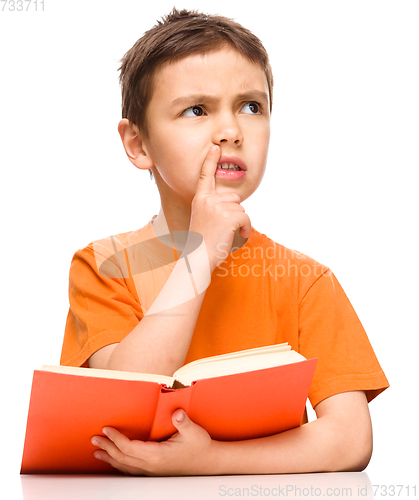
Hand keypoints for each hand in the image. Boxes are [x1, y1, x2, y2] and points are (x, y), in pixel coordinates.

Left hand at [91, 409, 217, 475]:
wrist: (209, 462)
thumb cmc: (201, 446)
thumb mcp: (194, 432)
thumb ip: (184, 422)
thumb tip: (177, 414)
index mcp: (158, 456)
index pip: (130, 447)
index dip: (116, 439)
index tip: (106, 429)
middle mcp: (152, 466)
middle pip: (123, 458)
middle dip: (107, 448)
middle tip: (94, 439)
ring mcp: (152, 471)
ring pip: (125, 466)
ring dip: (110, 458)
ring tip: (97, 453)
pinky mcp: (155, 471)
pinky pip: (132, 470)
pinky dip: (120, 465)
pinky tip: (116, 462)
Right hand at [188, 145, 250, 271]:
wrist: (199, 258)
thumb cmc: (203, 242)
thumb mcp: (204, 219)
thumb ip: (215, 207)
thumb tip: (235, 202)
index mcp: (200, 199)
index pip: (206, 176)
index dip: (210, 161)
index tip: (215, 147)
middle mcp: (208, 200)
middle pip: (234, 198)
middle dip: (235, 212)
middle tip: (223, 228)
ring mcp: (218, 207)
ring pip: (241, 210)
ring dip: (240, 224)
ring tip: (226, 235)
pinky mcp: (229, 216)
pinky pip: (246, 219)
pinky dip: (245, 230)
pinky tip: (236, 237)